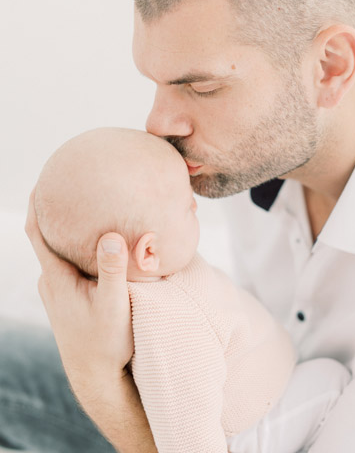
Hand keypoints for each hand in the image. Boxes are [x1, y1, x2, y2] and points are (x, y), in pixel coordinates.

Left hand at [25, 188, 133, 400]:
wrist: (97, 378)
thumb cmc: (106, 343)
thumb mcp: (114, 306)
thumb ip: (113, 271)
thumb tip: (111, 235)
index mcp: (57, 278)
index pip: (36, 232)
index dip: (36, 204)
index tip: (42, 180)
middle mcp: (52, 282)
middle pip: (48, 238)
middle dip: (58, 213)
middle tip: (74, 189)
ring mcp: (59, 291)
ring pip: (60, 253)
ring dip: (70, 233)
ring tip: (89, 212)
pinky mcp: (69, 299)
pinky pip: (70, 265)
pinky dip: (80, 250)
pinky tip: (100, 247)